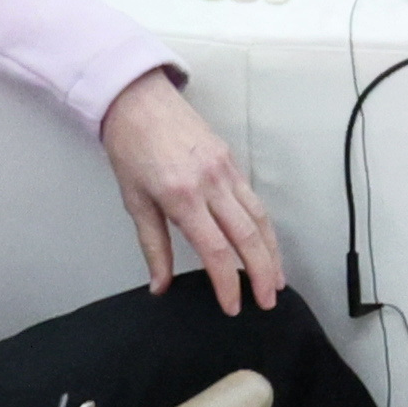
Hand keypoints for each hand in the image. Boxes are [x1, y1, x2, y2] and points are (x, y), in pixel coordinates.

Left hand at [101, 68, 287, 309]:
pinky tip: (267, 244)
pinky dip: (264, 226)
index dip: (228, 283)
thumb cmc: (131, 148)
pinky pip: (254, 199)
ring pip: (259, 217)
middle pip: (247, 236)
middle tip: (268, 302)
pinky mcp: (231, 160)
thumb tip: (161, 285)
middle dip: (262, 273)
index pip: (215, 250)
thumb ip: (153, 246)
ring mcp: (225, 170)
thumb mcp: (134, 201)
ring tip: (276, 279)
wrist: (137, 100)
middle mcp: (210, 184)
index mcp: (182, 197)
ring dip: (271, 252)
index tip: (233, 307)